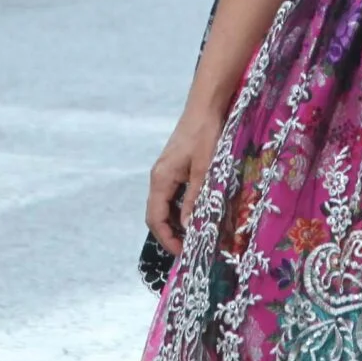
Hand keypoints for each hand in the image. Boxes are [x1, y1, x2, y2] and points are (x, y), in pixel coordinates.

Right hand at [145, 102, 226, 255]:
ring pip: (166, 206)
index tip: (183, 253)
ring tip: (197, 235)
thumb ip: (195, 199)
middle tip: (191, 248)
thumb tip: (188, 227)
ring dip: (177, 222)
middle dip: (171, 234)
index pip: (155, 218)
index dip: (167, 239)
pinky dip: (182, 208)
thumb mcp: (204, 170)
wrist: (205, 107)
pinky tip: (198, 213)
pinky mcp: (175, 168)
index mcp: (161, 179)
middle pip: (157, 214)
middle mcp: (159, 178)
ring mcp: (166, 173)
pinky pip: (173, 195)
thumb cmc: (205, 135)